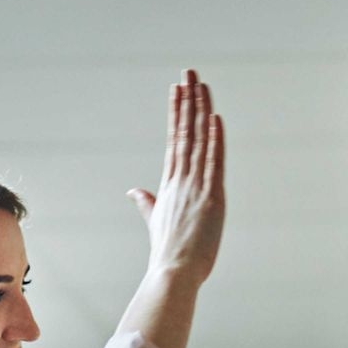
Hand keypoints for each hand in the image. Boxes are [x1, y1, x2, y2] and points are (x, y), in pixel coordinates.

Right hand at [130, 70, 226, 283]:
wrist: (172, 274)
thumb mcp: (155, 221)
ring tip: (200, 84)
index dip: (177, 113)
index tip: (177, 89)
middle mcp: (180, 180)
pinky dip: (214, 139)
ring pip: (199, 141)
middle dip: (187, 100)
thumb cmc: (167, 254)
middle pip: (184, 132)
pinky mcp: (211, 198)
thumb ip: (146, 203)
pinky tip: (214, 117)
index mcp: (169, 185)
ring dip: (200, 110)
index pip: (174, 140)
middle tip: (188, 72)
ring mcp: (195, 187)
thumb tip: (133, 191)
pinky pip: (213, 162)